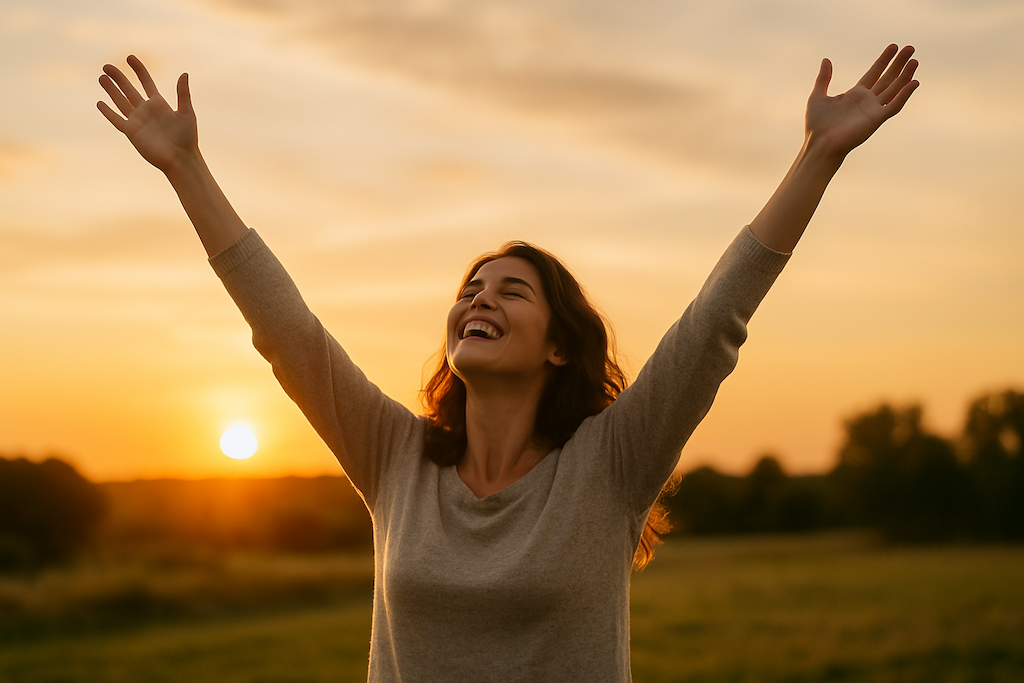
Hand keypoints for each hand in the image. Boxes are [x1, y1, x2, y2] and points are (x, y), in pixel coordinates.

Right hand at [97, 56, 196, 172]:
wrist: (181, 159)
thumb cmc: (187, 138)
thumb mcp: (187, 113)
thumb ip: (183, 93)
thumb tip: (184, 73)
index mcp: (159, 104)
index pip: (146, 82)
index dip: (138, 70)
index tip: (130, 57)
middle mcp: (146, 110)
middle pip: (129, 89)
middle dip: (119, 77)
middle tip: (107, 66)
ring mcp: (138, 121)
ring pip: (120, 101)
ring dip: (111, 90)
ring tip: (102, 77)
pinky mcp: (132, 132)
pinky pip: (117, 120)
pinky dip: (108, 112)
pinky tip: (100, 103)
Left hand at [805, 44, 918, 158]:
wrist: (819, 143)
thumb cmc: (816, 124)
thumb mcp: (818, 96)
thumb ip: (823, 78)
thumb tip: (826, 60)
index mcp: (855, 94)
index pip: (874, 73)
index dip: (884, 60)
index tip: (893, 47)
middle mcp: (867, 101)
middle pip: (887, 78)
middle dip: (898, 64)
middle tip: (910, 48)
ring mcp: (873, 110)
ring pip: (894, 89)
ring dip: (905, 76)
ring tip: (914, 61)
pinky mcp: (876, 119)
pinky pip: (894, 106)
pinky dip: (904, 95)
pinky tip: (914, 83)